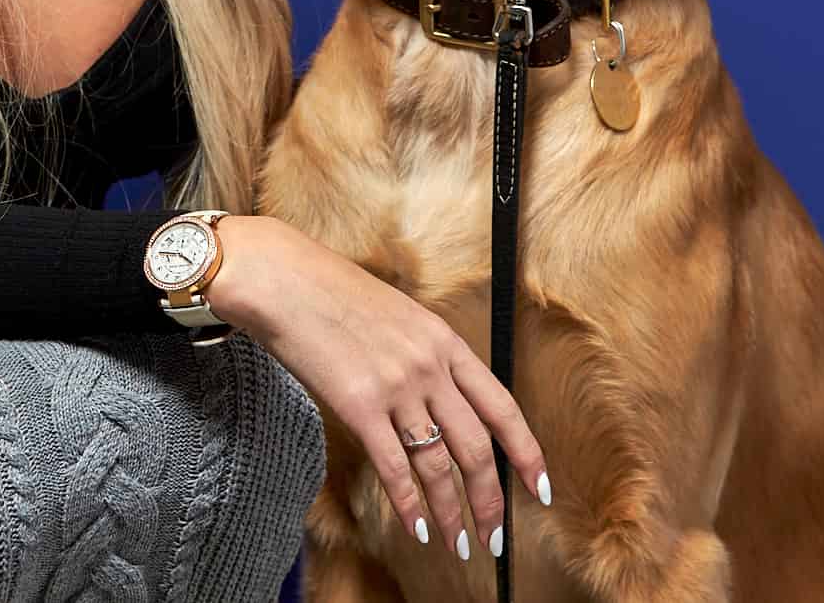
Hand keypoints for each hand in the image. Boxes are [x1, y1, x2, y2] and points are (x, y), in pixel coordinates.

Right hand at [204, 215, 549, 560]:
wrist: (285, 279)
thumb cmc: (332, 292)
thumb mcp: (399, 314)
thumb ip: (425, 354)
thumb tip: (441, 403)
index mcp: (444, 340)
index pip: (501, 407)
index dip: (525, 453)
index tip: (538, 488)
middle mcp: (429, 366)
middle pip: (476, 448)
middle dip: (489, 501)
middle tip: (494, 538)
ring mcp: (396, 387)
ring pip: (438, 467)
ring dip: (452, 514)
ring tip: (458, 545)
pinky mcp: (359, 406)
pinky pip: (395, 468)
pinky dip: (409, 506)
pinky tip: (417, 528)